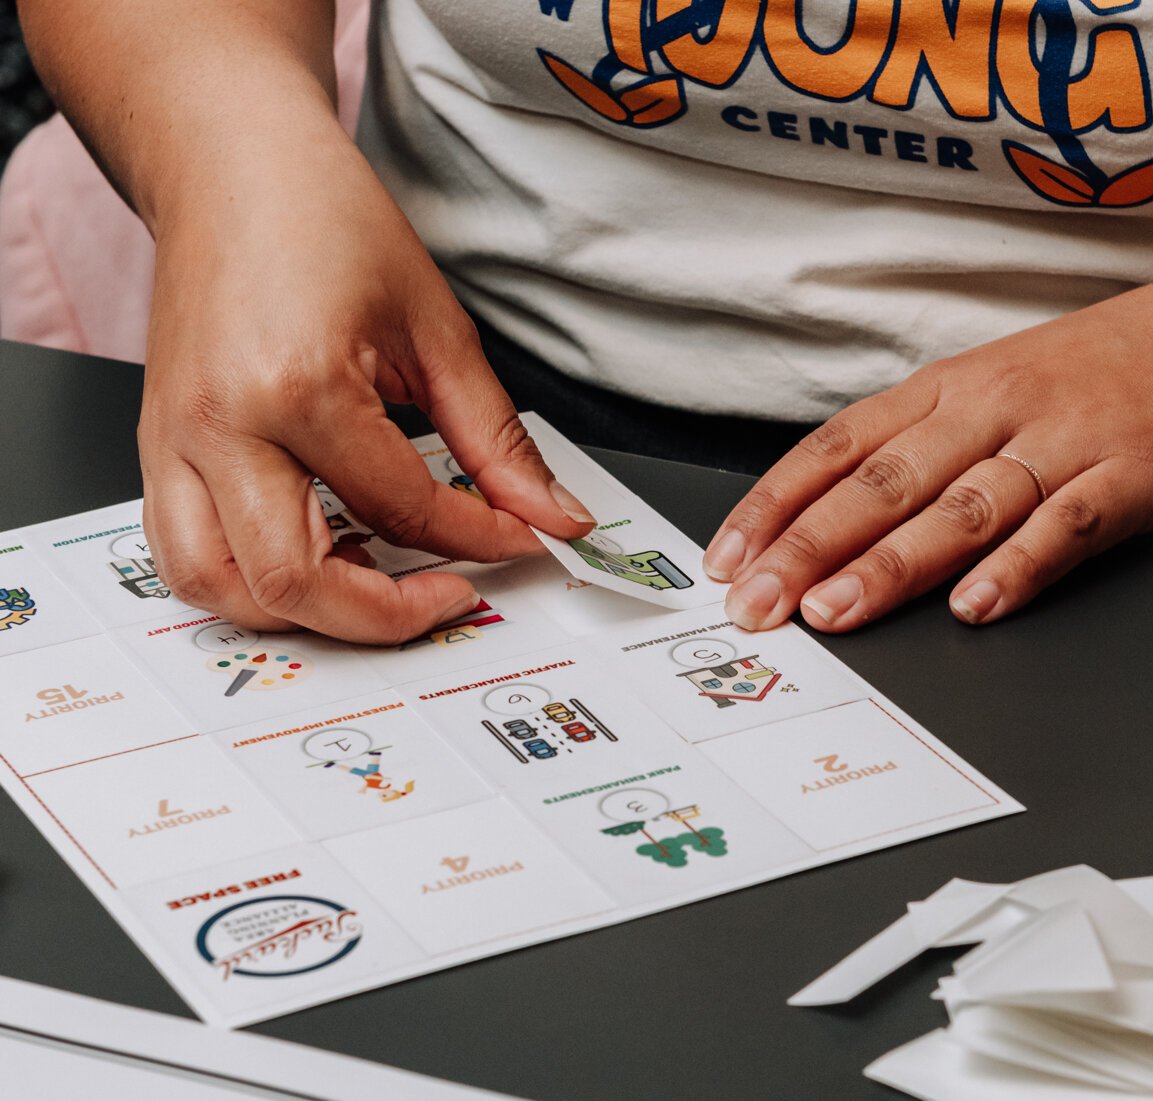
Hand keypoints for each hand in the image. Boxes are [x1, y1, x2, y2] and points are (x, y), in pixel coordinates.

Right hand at [139, 132, 593, 643]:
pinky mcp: (155, 448)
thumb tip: (551, 514)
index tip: (522, 539)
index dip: (479, 540)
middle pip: (296, 582)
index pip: (402, 510)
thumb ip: (496, 440)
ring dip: (305, 614)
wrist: (230, 165)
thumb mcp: (436, 328)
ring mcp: (172, 443)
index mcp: (298, 388)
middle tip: (453, 595)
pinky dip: (247, 583)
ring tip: (377, 582)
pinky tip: (316, 555)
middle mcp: (220, 427)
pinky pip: (182, 555)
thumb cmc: (322, 220)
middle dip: (389, 614)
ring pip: (220, 589)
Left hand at [704, 269, 1152, 630]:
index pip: (839, 445)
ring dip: (893, 563)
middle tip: (756, 604)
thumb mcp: (1000, 385)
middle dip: (810, 546)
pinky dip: (1020, 566)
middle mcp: (995, 410)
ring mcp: (1063, 440)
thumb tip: (835, 513)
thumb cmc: (1107, 373)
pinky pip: (1067, 524)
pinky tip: (977, 605)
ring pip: (961, 506)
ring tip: (838, 611)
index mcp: (951, 389)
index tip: (727, 557)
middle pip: (884, 482)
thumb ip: (926, 444)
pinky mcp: (1132, 476)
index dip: (777, 504)